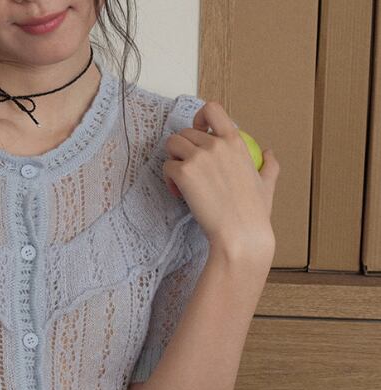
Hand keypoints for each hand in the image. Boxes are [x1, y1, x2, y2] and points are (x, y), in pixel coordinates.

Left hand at [163, 101, 279, 258]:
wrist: (240, 233)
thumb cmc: (253, 214)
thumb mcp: (267, 184)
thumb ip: (269, 165)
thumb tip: (269, 153)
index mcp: (235, 141)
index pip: (212, 109)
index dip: (199, 118)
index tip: (198, 133)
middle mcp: (216, 144)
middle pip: (184, 132)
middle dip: (182, 149)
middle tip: (187, 171)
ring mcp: (198, 157)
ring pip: (171, 145)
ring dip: (172, 160)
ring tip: (181, 181)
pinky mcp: (184, 173)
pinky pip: (166, 167)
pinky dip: (168, 180)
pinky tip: (178, 194)